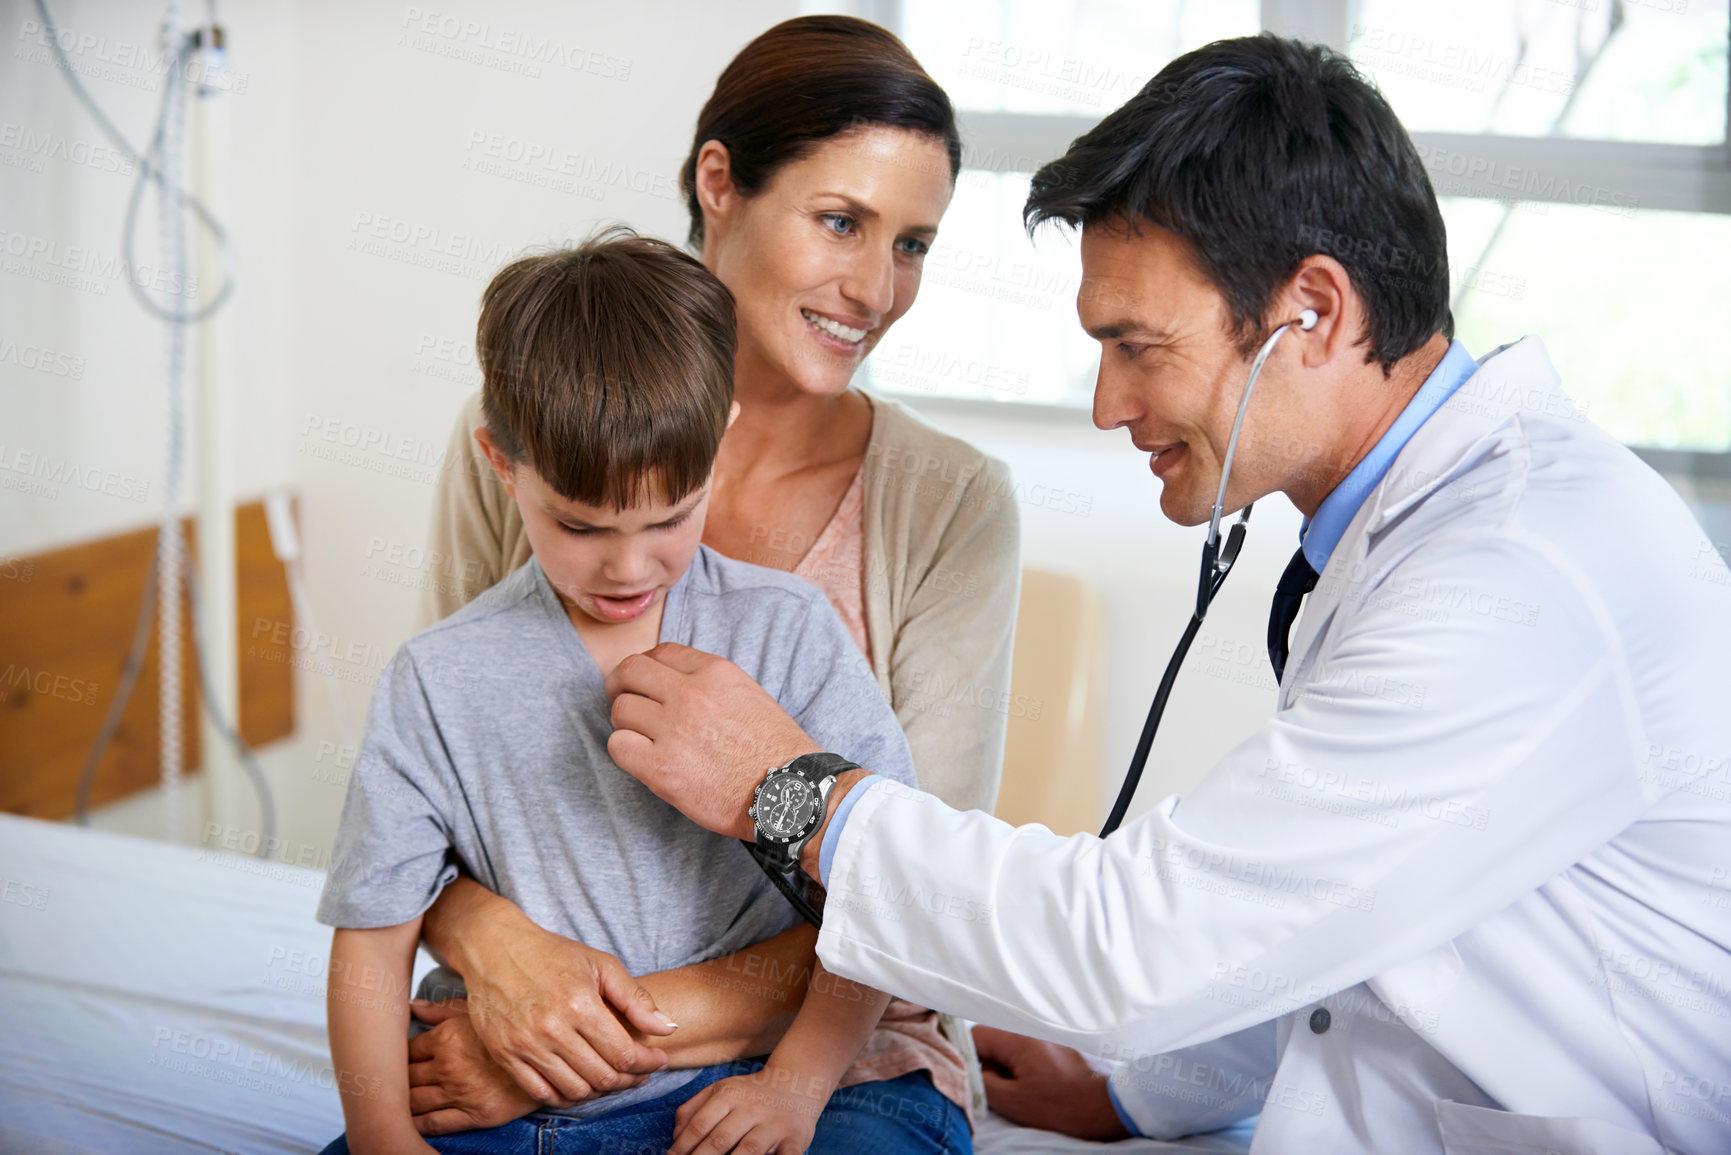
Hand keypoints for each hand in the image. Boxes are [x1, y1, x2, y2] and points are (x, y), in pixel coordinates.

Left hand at [407, 999, 546, 1135]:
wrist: (555, 1055)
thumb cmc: (515, 1027)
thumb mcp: (479, 1010)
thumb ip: (442, 1010)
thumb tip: (412, 1005)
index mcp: (447, 1038)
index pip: (406, 1050)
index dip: (396, 1056)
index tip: (393, 1058)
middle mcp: (449, 1066)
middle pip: (406, 1077)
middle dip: (394, 1080)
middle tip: (389, 1081)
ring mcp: (460, 1092)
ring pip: (414, 1101)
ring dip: (401, 1102)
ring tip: (394, 1101)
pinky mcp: (474, 1115)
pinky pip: (434, 1123)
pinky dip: (416, 1124)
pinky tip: (408, 1122)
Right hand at [425, 920, 674, 1107]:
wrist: (496, 949)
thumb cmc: (552, 954)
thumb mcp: (601, 964)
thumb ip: (636, 998)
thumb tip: (667, 1028)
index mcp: (580, 1005)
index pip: (624, 1054)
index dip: (648, 1063)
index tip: (659, 1060)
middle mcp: (552, 1030)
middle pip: (602, 1078)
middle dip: (629, 1080)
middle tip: (639, 1073)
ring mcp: (525, 1046)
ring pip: (575, 1091)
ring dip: (600, 1091)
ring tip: (612, 1077)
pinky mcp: (505, 1056)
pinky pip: (541, 1094)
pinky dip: (565, 1096)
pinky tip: (580, 1082)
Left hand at [605, 643, 819, 839]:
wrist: (788, 790)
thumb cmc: (774, 748)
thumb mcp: (747, 694)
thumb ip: (708, 683)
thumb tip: (671, 684)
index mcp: (713, 671)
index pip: (660, 652)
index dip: (645, 667)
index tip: (643, 682)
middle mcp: (690, 694)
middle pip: (629, 672)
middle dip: (620, 685)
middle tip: (622, 700)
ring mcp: (673, 729)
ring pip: (620, 710)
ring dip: (625, 723)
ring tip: (640, 738)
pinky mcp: (661, 767)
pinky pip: (619, 746)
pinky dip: (625, 751)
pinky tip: (643, 759)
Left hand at [669, 1064, 826, 1154]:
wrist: (798, 1082)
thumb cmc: (751, 1093)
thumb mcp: (721, 1090)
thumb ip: (693, 1109)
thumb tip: (675, 1138)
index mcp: (729, 1096)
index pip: (700, 1125)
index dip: (682, 1147)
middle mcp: (750, 1109)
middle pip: (720, 1140)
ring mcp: (773, 1125)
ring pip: (748, 1151)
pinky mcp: (795, 1138)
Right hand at [972, 1024, 1127, 1140]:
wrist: (1105, 1106)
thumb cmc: (1061, 1105)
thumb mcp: (1014, 1101)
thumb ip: (982, 1084)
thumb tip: (969, 1073)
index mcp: (1017, 1039)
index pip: (974, 1036)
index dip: (965, 1057)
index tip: (969, 1079)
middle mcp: (1031, 1030)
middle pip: (993, 1042)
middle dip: (989, 1067)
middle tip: (999, 1092)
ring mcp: (1046, 1037)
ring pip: (1011, 1050)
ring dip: (1008, 1070)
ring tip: (1021, 1094)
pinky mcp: (1058, 1047)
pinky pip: (1029, 1053)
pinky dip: (1025, 1069)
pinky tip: (1037, 1089)